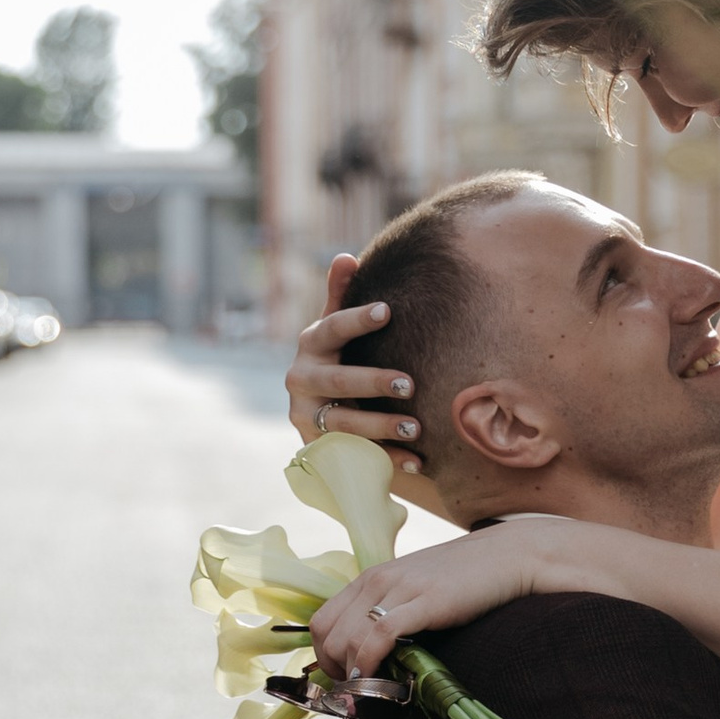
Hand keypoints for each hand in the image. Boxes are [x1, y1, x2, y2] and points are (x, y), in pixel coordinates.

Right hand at [286, 250, 424, 473]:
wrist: (324, 417)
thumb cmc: (339, 361)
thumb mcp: (337, 333)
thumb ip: (340, 297)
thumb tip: (345, 257)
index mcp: (310, 346)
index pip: (330, 329)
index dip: (356, 320)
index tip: (387, 310)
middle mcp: (301, 381)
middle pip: (337, 381)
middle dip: (372, 382)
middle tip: (410, 383)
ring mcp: (307, 419)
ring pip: (344, 423)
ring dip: (381, 427)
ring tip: (417, 428)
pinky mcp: (320, 449)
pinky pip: (356, 456)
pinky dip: (388, 460)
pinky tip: (418, 461)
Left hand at [309, 521, 551, 678]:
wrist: (508, 556)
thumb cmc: (465, 580)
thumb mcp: (416, 590)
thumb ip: (392, 612)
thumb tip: (374, 654)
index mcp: (371, 578)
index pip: (321, 621)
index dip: (322, 657)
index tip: (341, 678)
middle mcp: (377, 580)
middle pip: (327, 633)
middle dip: (333, 670)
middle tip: (354, 690)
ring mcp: (400, 589)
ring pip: (348, 636)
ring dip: (350, 672)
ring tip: (367, 690)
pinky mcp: (424, 602)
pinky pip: (380, 635)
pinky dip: (370, 661)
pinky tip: (379, 677)